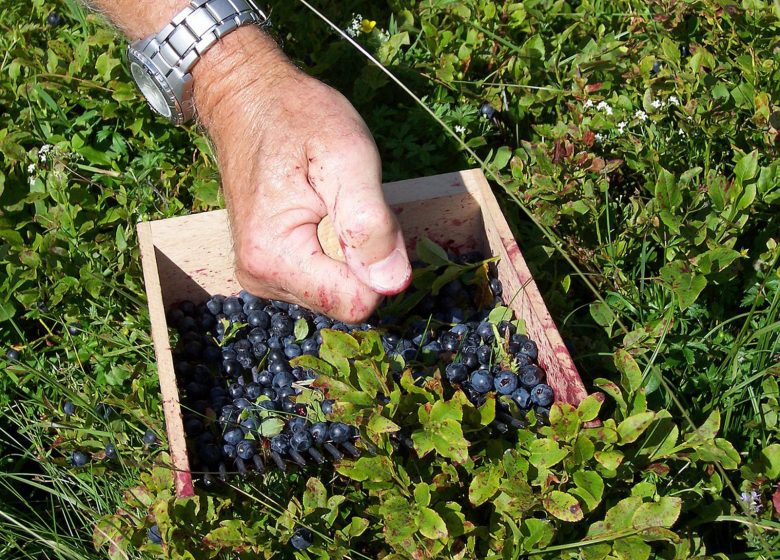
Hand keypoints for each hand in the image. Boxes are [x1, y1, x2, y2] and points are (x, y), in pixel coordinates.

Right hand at [193, 29, 411, 322]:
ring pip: (335, 291)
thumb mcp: (348, 157)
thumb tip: (393, 283)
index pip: (355, 302)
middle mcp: (260, 278)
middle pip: (345, 299)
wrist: (248, 99)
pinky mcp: (266, 269)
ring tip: (328, 200)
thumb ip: (371, 223)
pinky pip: (320, 279)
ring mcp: (260, 276)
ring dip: (348, 252)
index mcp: (275, 256)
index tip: (363, 211)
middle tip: (345, 199)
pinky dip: (332, 251)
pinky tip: (318, 213)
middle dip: (362, 256)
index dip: (378, 262)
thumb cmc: (297, 119)